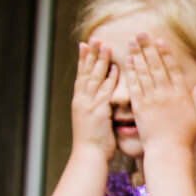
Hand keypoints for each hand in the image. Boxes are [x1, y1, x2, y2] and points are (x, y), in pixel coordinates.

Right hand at [72, 40, 118, 160]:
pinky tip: (115, 68)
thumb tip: (103, 103)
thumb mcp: (93, 122)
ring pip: (94, 78)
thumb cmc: (93, 143)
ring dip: (99, 61)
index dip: (84, 60)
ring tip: (104, 46)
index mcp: (80, 101)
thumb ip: (97, 109)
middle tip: (94, 39)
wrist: (88, 156)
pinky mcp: (98, 111)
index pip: (82, 75)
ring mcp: (89, 104)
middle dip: (90, 55)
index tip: (86, 45)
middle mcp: (82, 100)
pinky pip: (104, 91)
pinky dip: (109, 79)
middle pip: (86, 72)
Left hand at [124, 33, 195, 156]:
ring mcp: (152, 99)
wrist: (168, 151)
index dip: (166, 54)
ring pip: (143, 72)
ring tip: (132, 42)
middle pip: (156, 66)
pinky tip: (127, 61)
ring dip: (137, 55)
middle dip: (148, 48)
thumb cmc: (185, 137)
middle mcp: (166, 94)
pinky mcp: (140, 106)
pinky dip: (131, 72)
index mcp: (181, 95)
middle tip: (142, 33)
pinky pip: (134, 85)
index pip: (173, 70)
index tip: (160, 41)